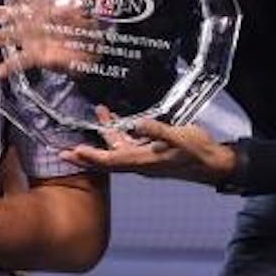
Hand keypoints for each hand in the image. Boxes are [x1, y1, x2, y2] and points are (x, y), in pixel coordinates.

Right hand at [0, 0, 98, 78]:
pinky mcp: (36, 56)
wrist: (95, 50)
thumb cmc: (88, 24)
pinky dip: (8, 66)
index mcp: (41, 3)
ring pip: (3, 36)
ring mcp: (30, 38)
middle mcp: (30, 20)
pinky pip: (18, 60)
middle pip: (3, 13)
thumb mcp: (91, 5)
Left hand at [58, 106, 235, 185]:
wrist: (213, 163)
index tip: (73, 152)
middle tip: (63, 151)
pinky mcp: (151, 152)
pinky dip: (120, 131)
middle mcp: (140, 162)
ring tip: (98, 112)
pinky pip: (129, 143)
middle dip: (85, 154)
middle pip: (106, 159)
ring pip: (117, 148)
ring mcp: (145, 158)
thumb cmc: (197, 152)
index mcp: (144, 161)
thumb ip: (158, 130)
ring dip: (105, 133)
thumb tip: (138, 123)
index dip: (91, 157)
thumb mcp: (180, 137)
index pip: (111, 161)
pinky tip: (116, 118)